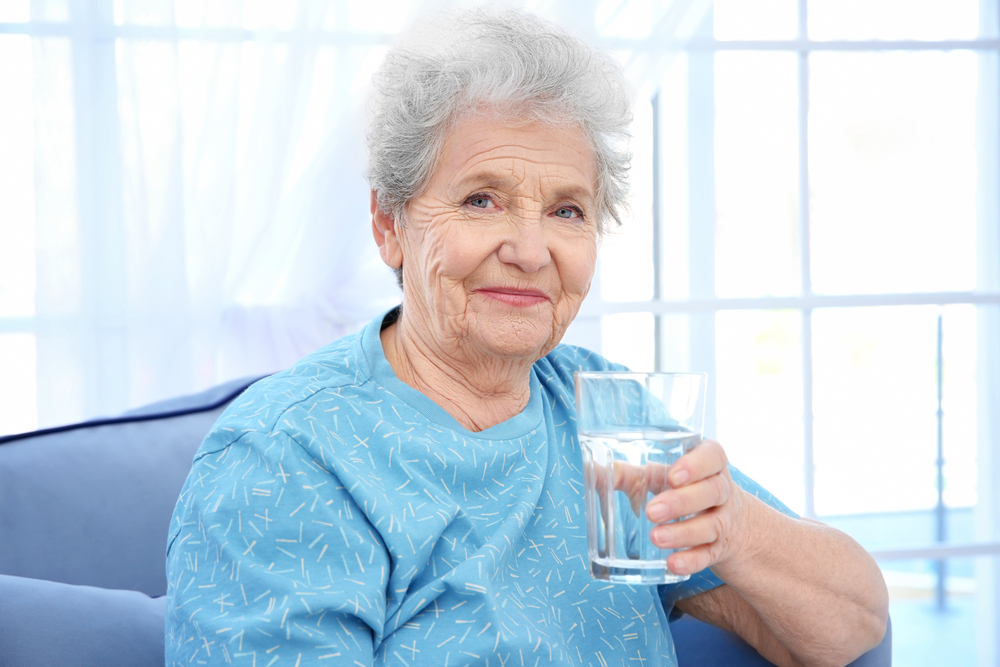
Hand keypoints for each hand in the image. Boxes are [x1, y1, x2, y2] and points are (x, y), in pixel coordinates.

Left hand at [643, 439, 749, 576]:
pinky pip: (709, 555)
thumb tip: (593, 472)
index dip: (696, 465)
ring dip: (683, 533)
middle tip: (652, 511)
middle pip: (712, 491)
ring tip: (656, 537)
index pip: (713, 456)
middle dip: (681, 502)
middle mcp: (722, 490)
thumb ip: (631, 474)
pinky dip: (692, 561)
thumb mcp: (662, 477)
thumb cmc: (685, 490)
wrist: (730, 524)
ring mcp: (724, 520)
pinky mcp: (719, 548)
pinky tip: (673, 564)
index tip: (673, 476)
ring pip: (711, 525)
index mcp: (710, 464)